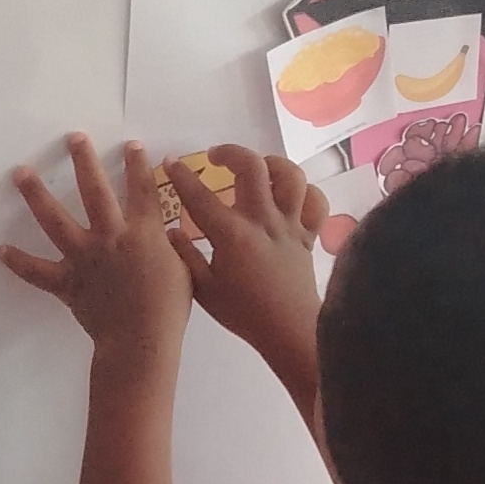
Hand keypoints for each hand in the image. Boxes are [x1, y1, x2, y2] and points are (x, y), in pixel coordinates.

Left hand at [0, 135, 190, 365]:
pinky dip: (19, 262)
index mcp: (144, 233)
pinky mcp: (67, 282)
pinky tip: (1, 251)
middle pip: (94, 190)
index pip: (142, 189)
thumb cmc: (169, 310)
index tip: (131, 145)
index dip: (138, 165)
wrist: (141, 341)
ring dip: (36, 194)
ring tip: (20, 173)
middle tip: (73, 138)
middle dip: (84, 161)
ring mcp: (84, 258)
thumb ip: (173, 247)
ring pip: (55, 219)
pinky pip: (38, 272)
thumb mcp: (184, 271)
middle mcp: (110, 237)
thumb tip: (171, 234)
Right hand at [156, 148, 329, 389]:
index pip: (200, 196)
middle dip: (230, 153)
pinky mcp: (308, 234)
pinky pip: (315, 203)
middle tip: (216, 157)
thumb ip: (185, 257)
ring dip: (272, 164)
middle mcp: (262, 221)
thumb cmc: (244, 314)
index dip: (181, 175)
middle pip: (251, 167)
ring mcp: (289, 225)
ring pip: (290, 176)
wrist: (289, 330)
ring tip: (258, 168)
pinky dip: (306, 193)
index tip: (170, 162)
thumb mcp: (204, 290)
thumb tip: (171, 232)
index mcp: (231, 235)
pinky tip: (291, 196)